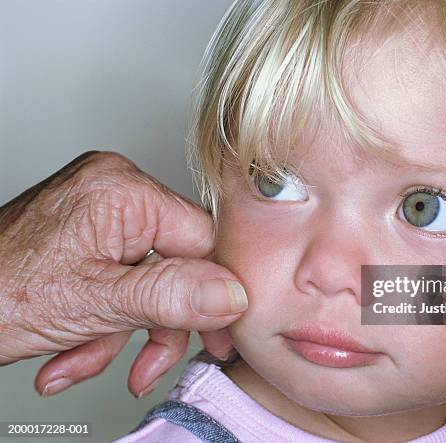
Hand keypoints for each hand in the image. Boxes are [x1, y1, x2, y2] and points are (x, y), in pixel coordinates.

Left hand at [0, 151, 246, 396]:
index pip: (202, 240)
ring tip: (78, 361)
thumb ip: (169, 297)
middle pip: (174, 264)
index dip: (213, 295)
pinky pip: (119, 278)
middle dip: (154, 324)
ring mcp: (98, 211)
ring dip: (119, 332)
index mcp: (122, 190)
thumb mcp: (93, 304)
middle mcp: (114, 190)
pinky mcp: (86, 233)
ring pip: (145, 279)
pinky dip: (101, 320)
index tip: (217, 336)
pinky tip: (69, 348)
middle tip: (149, 365)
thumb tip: (231, 295)